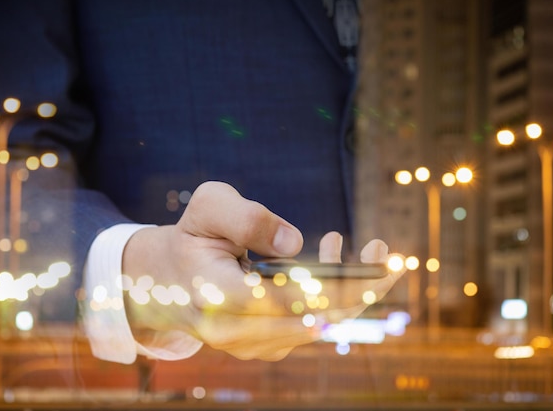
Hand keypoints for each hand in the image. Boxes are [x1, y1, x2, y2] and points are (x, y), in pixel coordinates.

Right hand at [122, 181, 402, 360]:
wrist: (165, 281)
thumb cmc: (191, 239)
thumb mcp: (208, 207)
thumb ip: (247, 218)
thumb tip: (295, 245)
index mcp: (218, 297)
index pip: (287, 300)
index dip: (333, 282)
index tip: (369, 257)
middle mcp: (236, 332)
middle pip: (314, 320)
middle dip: (359, 288)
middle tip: (387, 256)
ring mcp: (253, 345)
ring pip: (318, 327)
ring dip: (347, 288)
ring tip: (346, 241)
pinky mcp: (266, 345)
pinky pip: (310, 328)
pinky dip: (331, 297)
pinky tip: (331, 258)